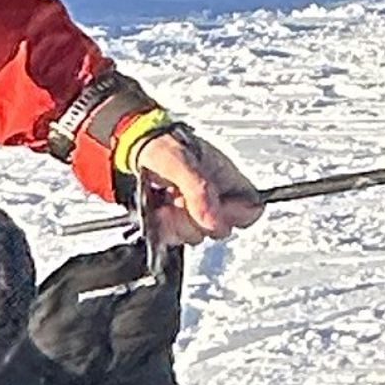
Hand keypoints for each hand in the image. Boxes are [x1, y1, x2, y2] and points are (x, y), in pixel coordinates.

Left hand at [133, 124, 263, 246]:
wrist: (133, 147)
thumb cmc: (161, 146)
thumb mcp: (181, 162)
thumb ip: (198, 191)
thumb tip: (213, 223)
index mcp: (226, 179)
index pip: (251, 208)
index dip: (237, 214)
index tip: (214, 207)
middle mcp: (214, 198)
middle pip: (220, 229)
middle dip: (196, 220)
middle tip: (178, 200)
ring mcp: (194, 211)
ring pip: (197, 235)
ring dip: (176, 224)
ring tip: (164, 203)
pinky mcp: (175, 221)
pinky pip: (175, 238)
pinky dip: (163, 228)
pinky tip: (157, 211)